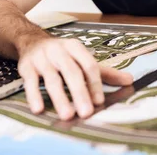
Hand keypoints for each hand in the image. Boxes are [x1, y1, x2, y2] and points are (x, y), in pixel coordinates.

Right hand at [17, 37, 132, 119]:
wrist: (32, 41)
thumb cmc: (62, 55)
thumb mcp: (83, 59)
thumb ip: (105, 72)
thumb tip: (130, 81)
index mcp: (75, 47)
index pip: (88, 65)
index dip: (94, 83)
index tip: (99, 101)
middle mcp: (59, 50)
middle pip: (71, 72)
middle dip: (79, 92)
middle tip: (86, 112)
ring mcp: (41, 58)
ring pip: (52, 79)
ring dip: (60, 98)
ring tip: (67, 115)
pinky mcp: (26, 66)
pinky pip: (30, 82)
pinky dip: (34, 95)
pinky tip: (39, 108)